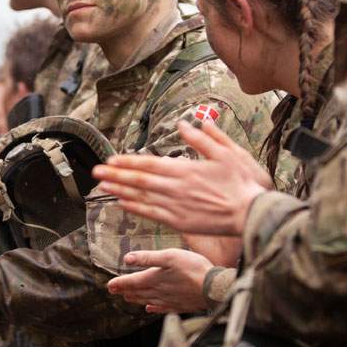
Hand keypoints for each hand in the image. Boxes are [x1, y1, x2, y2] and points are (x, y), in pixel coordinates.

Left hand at [92, 120, 266, 235]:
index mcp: (185, 170)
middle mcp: (176, 188)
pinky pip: (151, 215)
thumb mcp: (227, 153)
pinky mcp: (179, 223)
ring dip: (120, 191)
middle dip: (116, 175)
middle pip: (139, 180)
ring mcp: (176, 207)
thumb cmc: (241, 184)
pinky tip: (123, 205)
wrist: (251, 214)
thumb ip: (204, 138)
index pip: (149, 164)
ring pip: (141, 198)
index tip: (111, 159)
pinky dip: (135, 209)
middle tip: (96, 172)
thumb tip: (186, 124)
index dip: (128, 162)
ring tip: (102, 187)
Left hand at [107, 248, 212, 313]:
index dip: (120, 283)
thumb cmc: (194, 269)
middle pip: (138, 292)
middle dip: (125, 291)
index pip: (133, 282)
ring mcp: (170, 300)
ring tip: (128, 298)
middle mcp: (160, 291)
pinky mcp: (180, 305)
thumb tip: (127, 258)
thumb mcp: (169, 256)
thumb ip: (148, 258)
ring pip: (148, 300)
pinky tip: (150, 308)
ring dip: (136, 299)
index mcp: (155, 278)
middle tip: (115, 292)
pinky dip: (154, 308)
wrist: (214, 288)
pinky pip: (162, 308)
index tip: (110, 285)